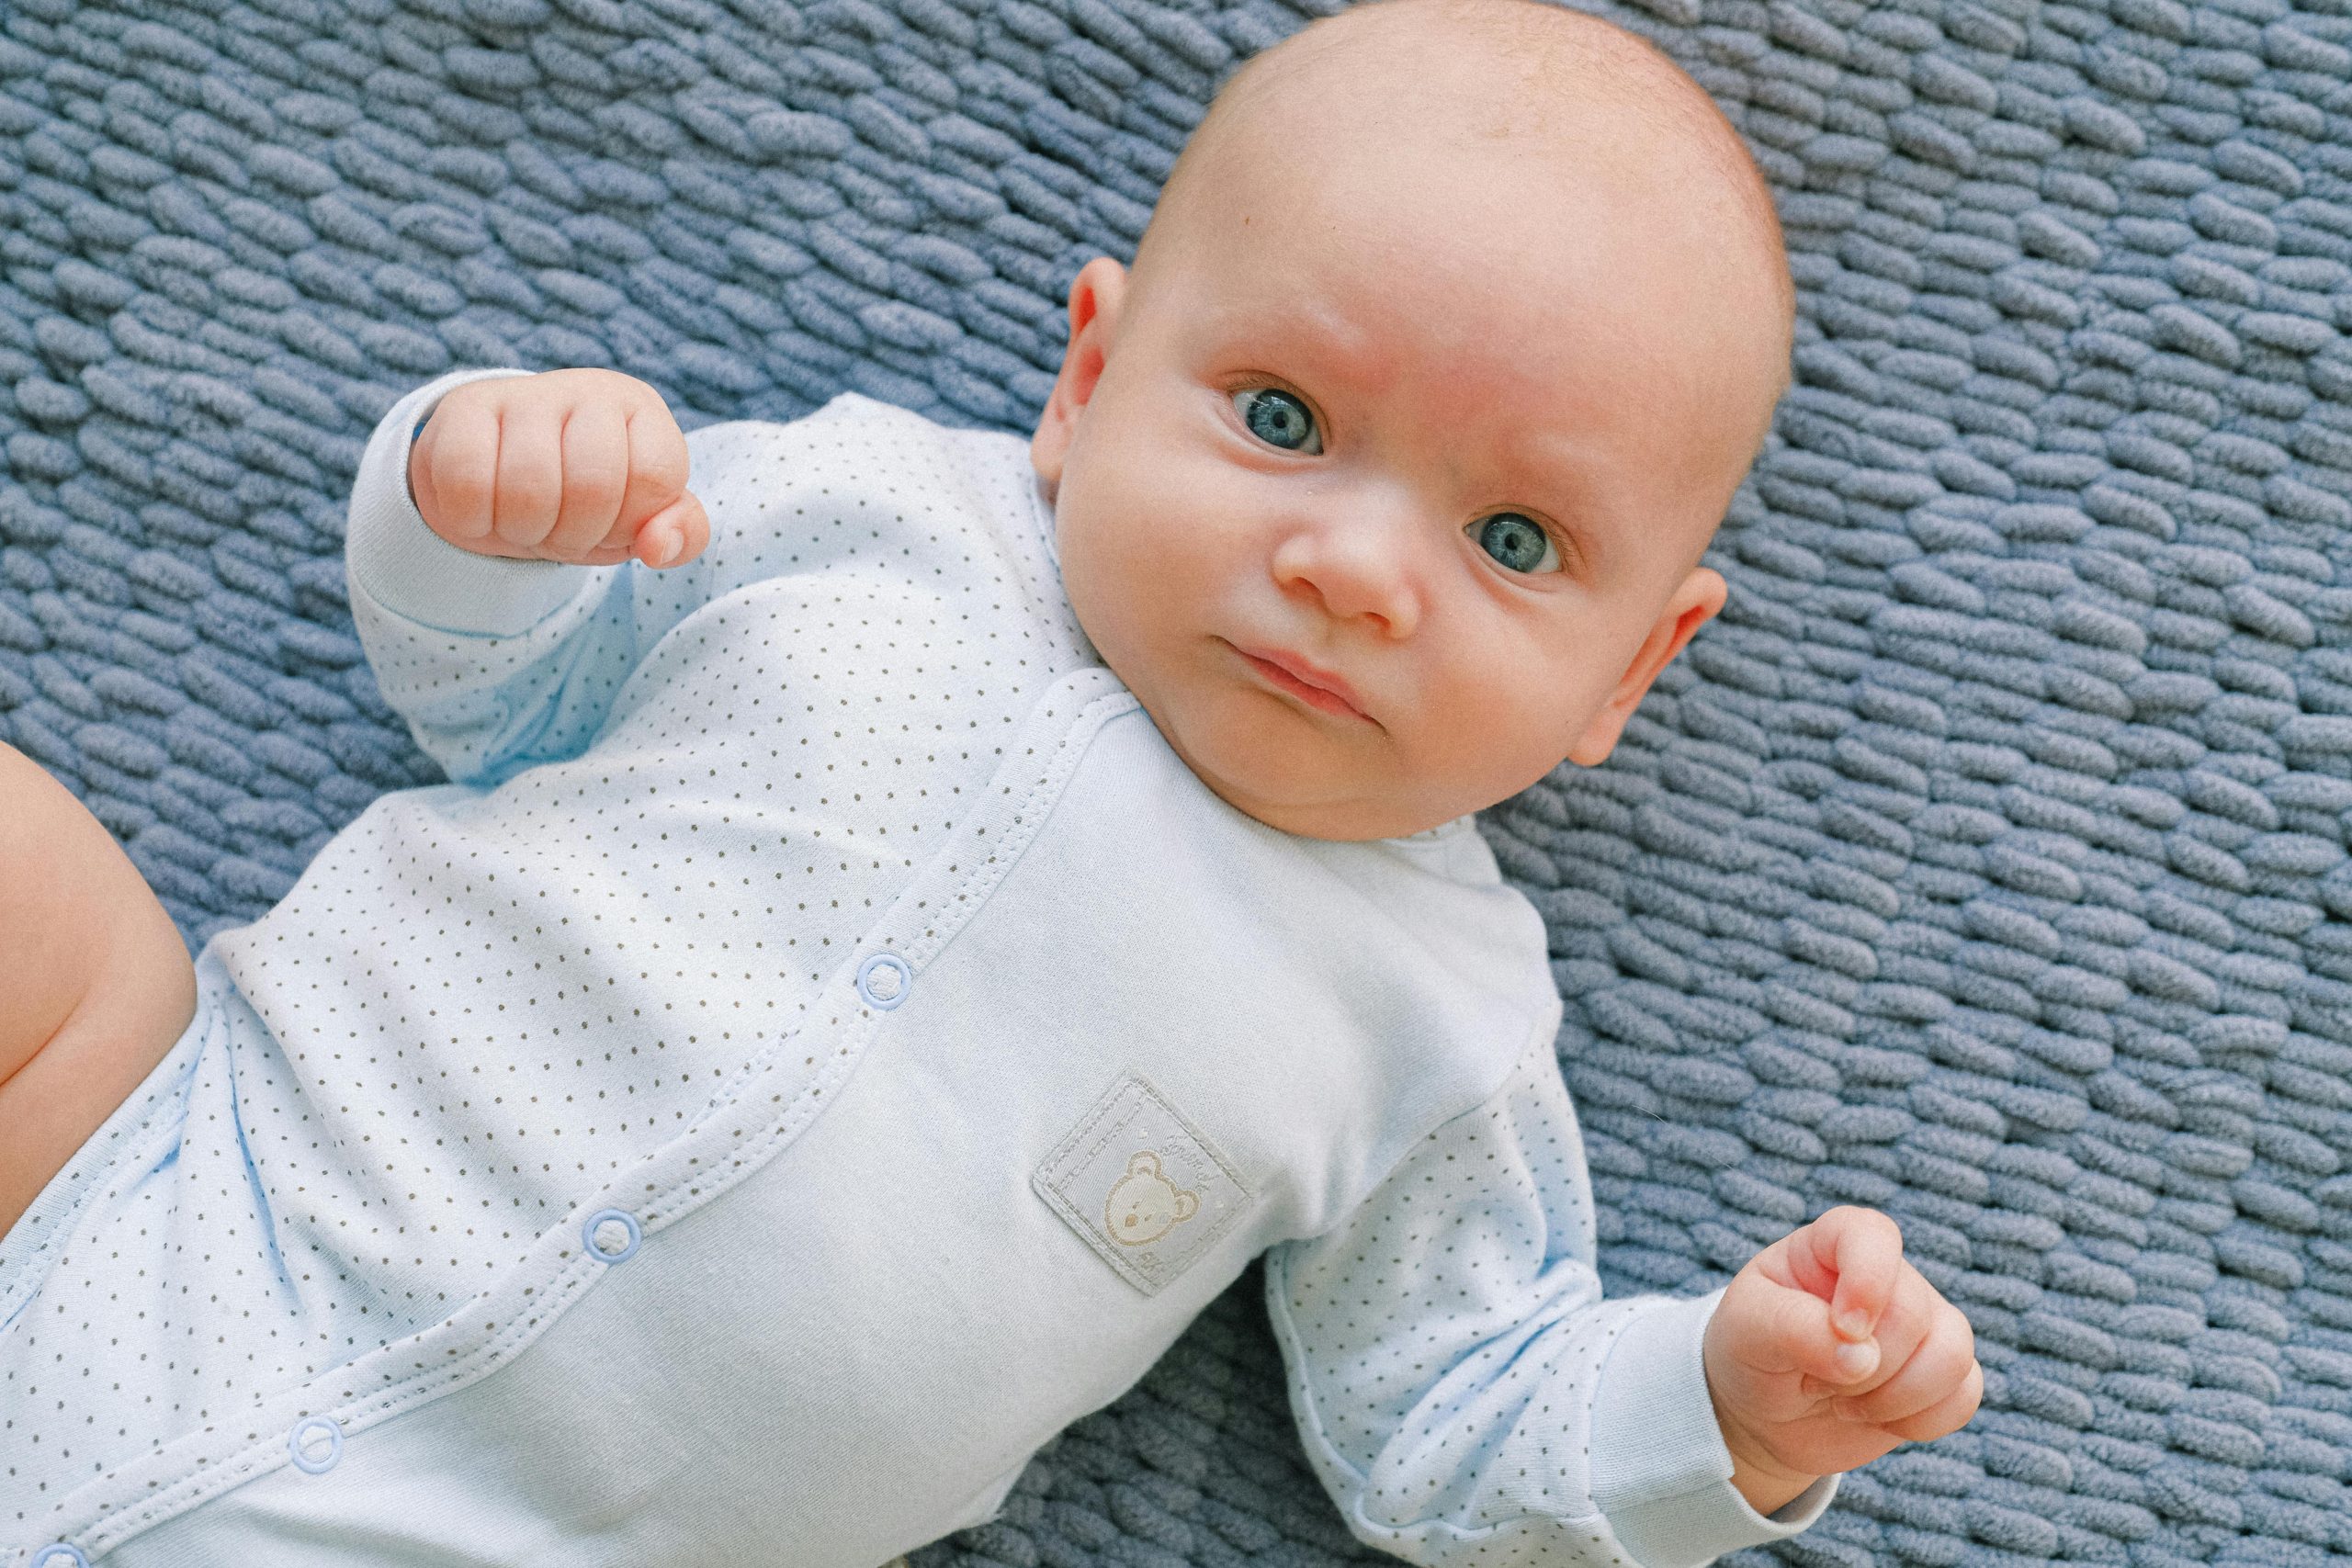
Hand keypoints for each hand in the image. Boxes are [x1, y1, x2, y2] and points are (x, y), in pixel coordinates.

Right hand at [407, 368, 709, 569]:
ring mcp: (524, 392)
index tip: (609, 523)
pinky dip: (473, 520)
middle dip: (574, 534)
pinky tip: (481, 509)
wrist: (497, 482)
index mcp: (643, 411)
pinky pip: (466, 483)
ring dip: (523, 531)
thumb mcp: (639, 521)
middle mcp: (590, 390)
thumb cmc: (584, 502)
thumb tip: (658, 547)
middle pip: (594, 487)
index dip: (628, 522)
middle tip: (558, 529)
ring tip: (522, 521)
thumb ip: (680, 534)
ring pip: (529, 489)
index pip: (656, 477)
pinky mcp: (463, 406)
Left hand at [1702, 1206, 1982, 1513]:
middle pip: (1912, 1313)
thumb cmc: (1750, 1354)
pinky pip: (1965, 1394)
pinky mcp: (1942, 1373)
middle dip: (1864, 1366)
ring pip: (1952, 1352)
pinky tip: (1877, 1419)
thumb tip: (1862, 1357)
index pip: (1873, 1235)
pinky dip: (1919, 1421)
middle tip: (1814, 1382)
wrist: (1766, 1415)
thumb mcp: (1748, 1332)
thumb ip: (1795, 1329)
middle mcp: (1887, 1276)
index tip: (1842, 1329)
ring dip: (1894, 1397)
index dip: (1867, 1282)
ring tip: (1844, 1403)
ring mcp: (1922, 1322)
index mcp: (1832, 1245)